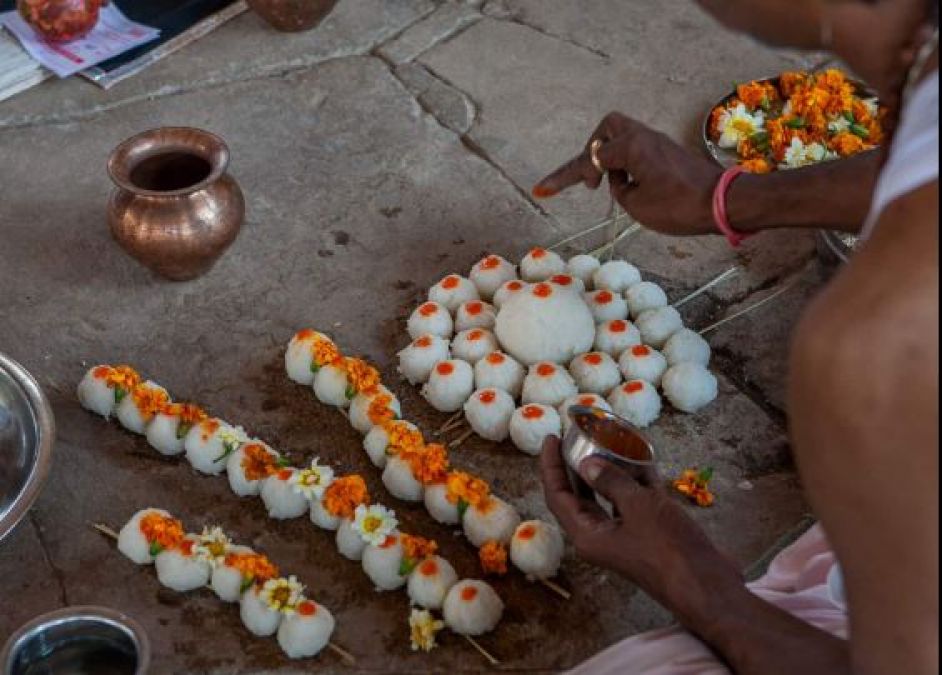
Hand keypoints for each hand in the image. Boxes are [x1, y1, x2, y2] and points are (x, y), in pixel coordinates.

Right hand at [532, 112, 721, 235]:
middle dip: (593, 152)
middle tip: (592, 182)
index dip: (564, 177)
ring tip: (614, 188)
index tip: (541, 191)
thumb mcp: (637, 205)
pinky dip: (628, 165)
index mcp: (631, 147)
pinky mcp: (668, 153)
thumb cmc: (680, 206)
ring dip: (612, 158)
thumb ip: (620, 188)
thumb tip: (621, 179)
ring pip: (624, 136)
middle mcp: (644, 137)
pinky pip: (638, 149)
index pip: (589, 160)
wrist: (723, 203)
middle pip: (608, 128)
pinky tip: (634, 188)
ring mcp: (658, 143)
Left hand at [539, 436, 742, 624]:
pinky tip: (642, 457)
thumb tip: (587, 465)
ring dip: (610, 470)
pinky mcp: (647, 533)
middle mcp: (600, 535)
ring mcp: (625, 535)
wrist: (707, 583)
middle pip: (579, 495)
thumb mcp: (638, 507)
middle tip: (578, 437)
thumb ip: (611, 482)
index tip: (551, 438)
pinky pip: (634, 501)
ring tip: (610, 441)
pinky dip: (636, 481)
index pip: (557, 496)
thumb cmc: (668, 547)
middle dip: (578, 465)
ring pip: (609, 496)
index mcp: (587, 535)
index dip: (551, 466)